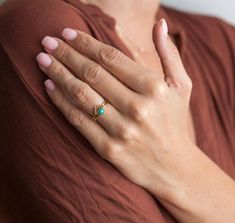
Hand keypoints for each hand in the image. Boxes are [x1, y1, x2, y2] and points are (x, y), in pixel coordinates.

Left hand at [36, 19, 193, 198]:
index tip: (67, 32)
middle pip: (92, 73)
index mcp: (154, 88)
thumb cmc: (175, 122)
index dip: (85, 42)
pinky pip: (78, 120)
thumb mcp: (181, 86)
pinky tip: (49, 87)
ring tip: (43, 60)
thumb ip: (169, 53)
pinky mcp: (108, 149)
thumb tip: (160, 23)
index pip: (110, 57)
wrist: (173, 167)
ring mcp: (121, 130)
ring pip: (81, 94)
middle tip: (47, 41)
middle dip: (65, 54)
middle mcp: (137, 108)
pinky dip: (61, 102)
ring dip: (58, 74)